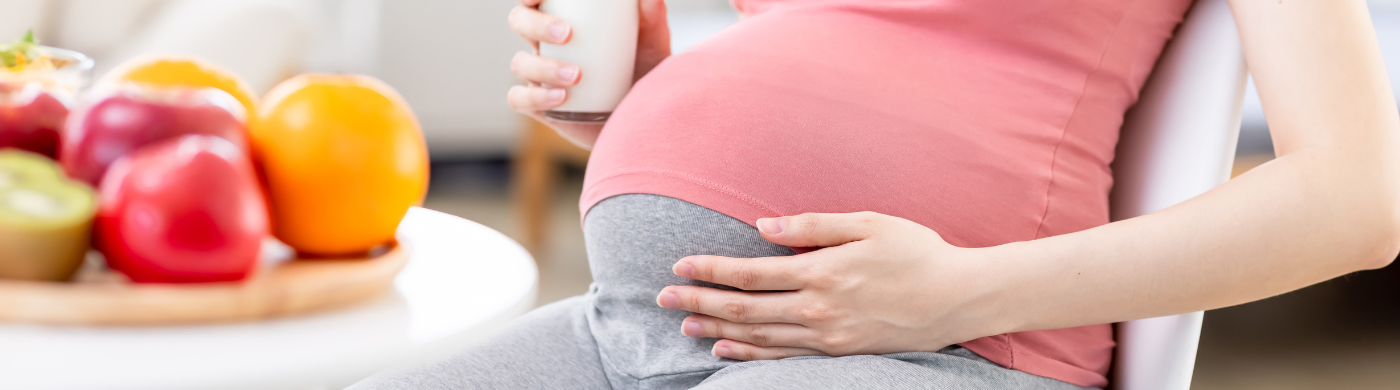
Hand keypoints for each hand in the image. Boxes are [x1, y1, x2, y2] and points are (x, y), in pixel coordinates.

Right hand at [506, 0, 670, 147]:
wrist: (644, 119)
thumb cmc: (645, 72)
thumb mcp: (653, 43)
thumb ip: (652, 17)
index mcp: (565, 17)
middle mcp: (548, 43)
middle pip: (520, 21)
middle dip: (535, 24)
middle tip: (566, 33)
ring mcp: (541, 75)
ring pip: (520, 63)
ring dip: (542, 66)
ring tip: (577, 75)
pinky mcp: (541, 106)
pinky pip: (520, 100)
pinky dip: (536, 97)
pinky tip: (561, 98)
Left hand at [656, 212, 1014, 360]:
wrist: (960, 298)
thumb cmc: (916, 251)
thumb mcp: (868, 223)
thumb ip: (812, 226)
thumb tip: (761, 228)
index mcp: (822, 271)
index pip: (750, 273)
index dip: (710, 271)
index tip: (679, 267)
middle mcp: (819, 309)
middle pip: (744, 309)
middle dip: (699, 303)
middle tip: (663, 299)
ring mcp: (828, 337)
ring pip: (759, 337)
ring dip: (717, 330)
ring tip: (685, 325)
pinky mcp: (840, 353)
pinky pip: (784, 357)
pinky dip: (750, 355)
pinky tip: (727, 349)